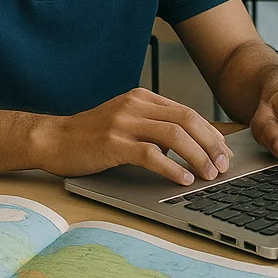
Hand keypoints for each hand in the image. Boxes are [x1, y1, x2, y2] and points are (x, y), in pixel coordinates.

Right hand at [32, 88, 233, 184]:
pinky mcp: (113, 143)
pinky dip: (172, 167)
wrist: (53, 139)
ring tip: (209, 174)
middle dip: (211, 144)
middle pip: (187, 120)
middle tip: (224, 165)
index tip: (225, 152)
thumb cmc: (90, 136)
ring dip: (197, 156)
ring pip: (174, 135)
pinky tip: (183, 179)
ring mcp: (123, 122)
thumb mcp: (126, 122)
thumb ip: (154, 128)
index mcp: (142, 98)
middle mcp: (135, 105)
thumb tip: (191, 146)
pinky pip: (151, 154)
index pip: (187, 112)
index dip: (210, 133)